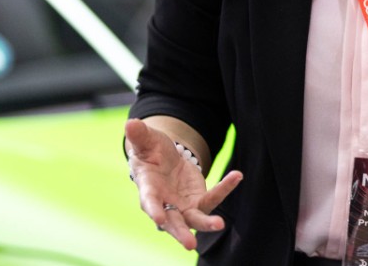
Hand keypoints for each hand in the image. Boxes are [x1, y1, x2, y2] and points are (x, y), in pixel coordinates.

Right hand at [124, 118, 242, 249]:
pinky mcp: (198, 201)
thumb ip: (140, 136)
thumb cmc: (150, 153)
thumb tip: (130, 123)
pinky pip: (213, 197)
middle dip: (180, 233)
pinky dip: (225, 188)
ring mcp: (182, 206)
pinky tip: (237, 175)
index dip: (154, 210)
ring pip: (195, 219)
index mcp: (148, 190)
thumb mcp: (146, 142)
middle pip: (172, 222)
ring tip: (220, 225)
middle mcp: (165, 204)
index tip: (159, 219)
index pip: (150, 203)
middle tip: (190, 244)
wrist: (164, 159)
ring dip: (206, 223)